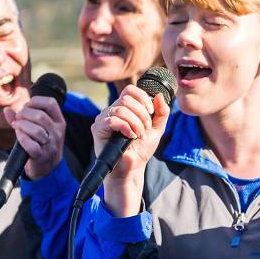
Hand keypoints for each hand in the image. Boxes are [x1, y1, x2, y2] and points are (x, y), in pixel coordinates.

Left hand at [4, 95, 65, 179]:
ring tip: (16, 126)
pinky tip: (19, 135)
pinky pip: (31, 145)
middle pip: (41, 116)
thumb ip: (22, 118)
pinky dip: (22, 138)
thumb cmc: (40, 143)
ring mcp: (50, 145)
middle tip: (17, 118)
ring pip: (36, 130)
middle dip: (24, 114)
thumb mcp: (37, 128)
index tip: (26, 106)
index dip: (35, 101)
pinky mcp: (41, 156)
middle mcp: (57, 132)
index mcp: (59, 122)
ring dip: (21, 125)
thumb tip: (7, 110)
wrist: (47, 167)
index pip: (51, 103)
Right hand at [92, 85, 170, 216]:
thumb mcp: (157, 129)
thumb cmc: (142, 149)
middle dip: (141, 114)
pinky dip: (126, 127)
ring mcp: (103, 118)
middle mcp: (112, 110)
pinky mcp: (98, 128)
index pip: (130, 90)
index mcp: (125, 108)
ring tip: (139, 135)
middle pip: (126, 98)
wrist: (133, 167)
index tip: (151, 111)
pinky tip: (131, 137)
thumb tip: (158, 95)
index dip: (142, 97)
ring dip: (135, 122)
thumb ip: (161, 112)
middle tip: (146, 129)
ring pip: (120, 109)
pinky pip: (112, 120)